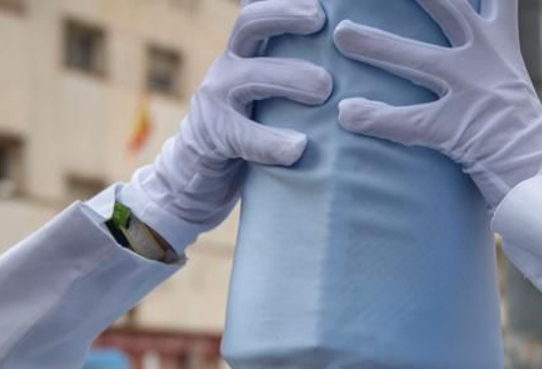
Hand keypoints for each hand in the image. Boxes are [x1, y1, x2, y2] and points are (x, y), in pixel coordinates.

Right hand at [125, 0, 332, 249]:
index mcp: (245, 52)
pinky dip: (272, 141)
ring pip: (250, 76)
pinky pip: (243, 136)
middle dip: (285, 17)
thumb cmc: (249, 132)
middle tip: (323, 23)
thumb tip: (345, 62)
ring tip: (323, 89)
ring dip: (289, 77)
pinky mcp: (214, 138)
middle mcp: (228, 66)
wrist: (196, 176)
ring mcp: (216, 100)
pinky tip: (298, 147)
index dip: (285, 0)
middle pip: (250, 24)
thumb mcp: (266, 93)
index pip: (260, 10)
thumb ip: (291, 73)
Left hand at [332, 0, 541, 209]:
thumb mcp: (506, 75)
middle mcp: (486, 57)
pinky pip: (408, 121)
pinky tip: (348, 113)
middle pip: (446, 6)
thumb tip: (464, 21)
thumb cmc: (515, 131)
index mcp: (500, 40)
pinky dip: (376, 117)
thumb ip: (484, 46)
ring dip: (376, 44)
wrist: (539, 176)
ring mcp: (472, 92)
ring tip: (340, 33)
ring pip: (417, 60)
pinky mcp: (458, 128)